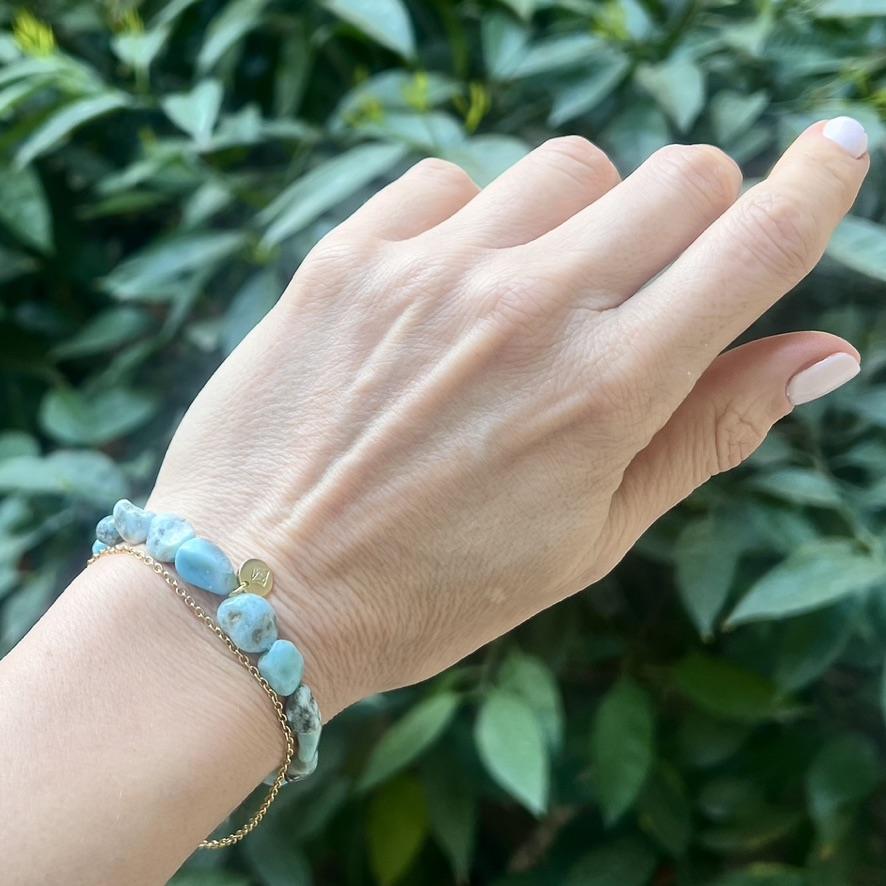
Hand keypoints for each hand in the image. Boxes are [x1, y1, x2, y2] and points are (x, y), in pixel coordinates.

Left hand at [148, 118, 867, 720]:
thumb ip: (706, 432)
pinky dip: (472, 222)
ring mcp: (431, 272)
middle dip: (694, 214)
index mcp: (605, 391)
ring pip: (568, 166)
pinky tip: (445, 294)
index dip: (817, 184)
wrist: (257, 592)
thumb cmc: (434, 588)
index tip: (838, 149)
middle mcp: (527, 309)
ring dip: (580, 219)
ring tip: (530, 303)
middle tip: (651, 278)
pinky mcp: (349, 257)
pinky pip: (450, 181)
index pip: (754, 242)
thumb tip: (823, 355)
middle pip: (676, 176)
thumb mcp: (590, 537)